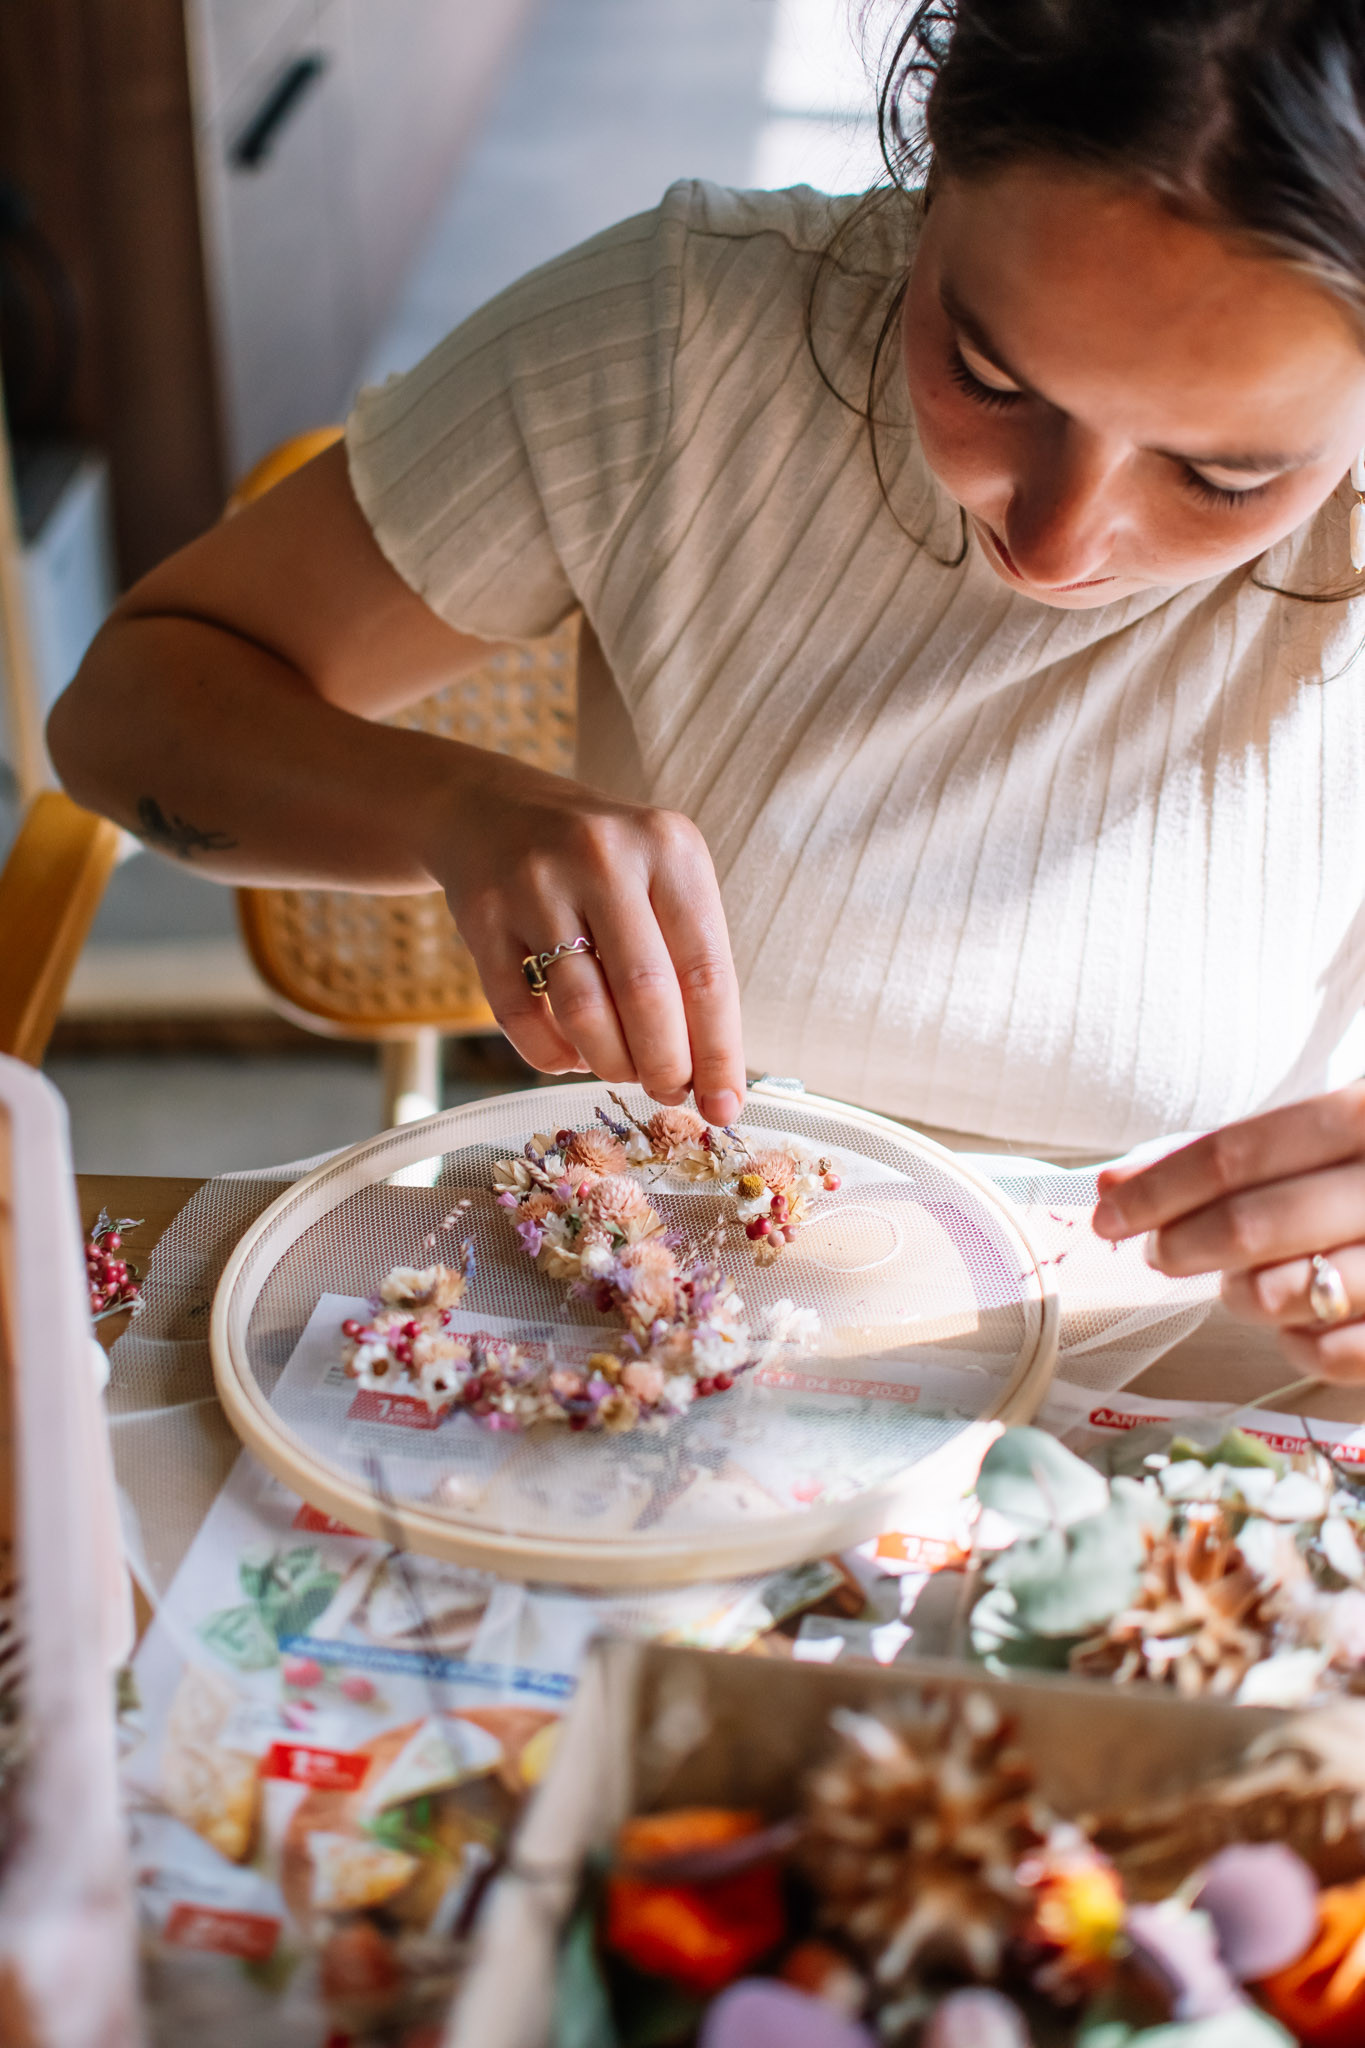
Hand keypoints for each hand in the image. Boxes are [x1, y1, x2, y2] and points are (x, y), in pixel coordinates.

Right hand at [417, 742, 744, 1124]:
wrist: (493, 810)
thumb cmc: (601, 864)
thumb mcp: (660, 880)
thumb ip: (688, 961)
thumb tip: (712, 1074)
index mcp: (669, 849)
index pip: (708, 971)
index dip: (718, 1052)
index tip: (724, 1106)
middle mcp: (604, 857)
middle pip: (646, 995)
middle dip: (664, 1065)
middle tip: (668, 1092)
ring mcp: (536, 884)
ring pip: (582, 1011)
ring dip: (610, 1063)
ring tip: (622, 1070)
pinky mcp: (483, 915)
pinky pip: (519, 1014)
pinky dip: (550, 1054)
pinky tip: (571, 1056)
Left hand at [1090, 1085, 1364, 1380]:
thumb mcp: (1324, 1139)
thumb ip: (1225, 1159)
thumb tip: (1111, 1187)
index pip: (1240, 1151)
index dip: (1160, 1187)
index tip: (1109, 1213)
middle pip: (1255, 1225)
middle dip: (1184, 1245)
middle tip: (1158, 1255)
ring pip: (1287, 1294)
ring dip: (1242, 1295)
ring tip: (1246, 1282)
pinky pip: (1330, 1354)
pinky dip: (1295, 1344)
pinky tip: (1300, 1320)